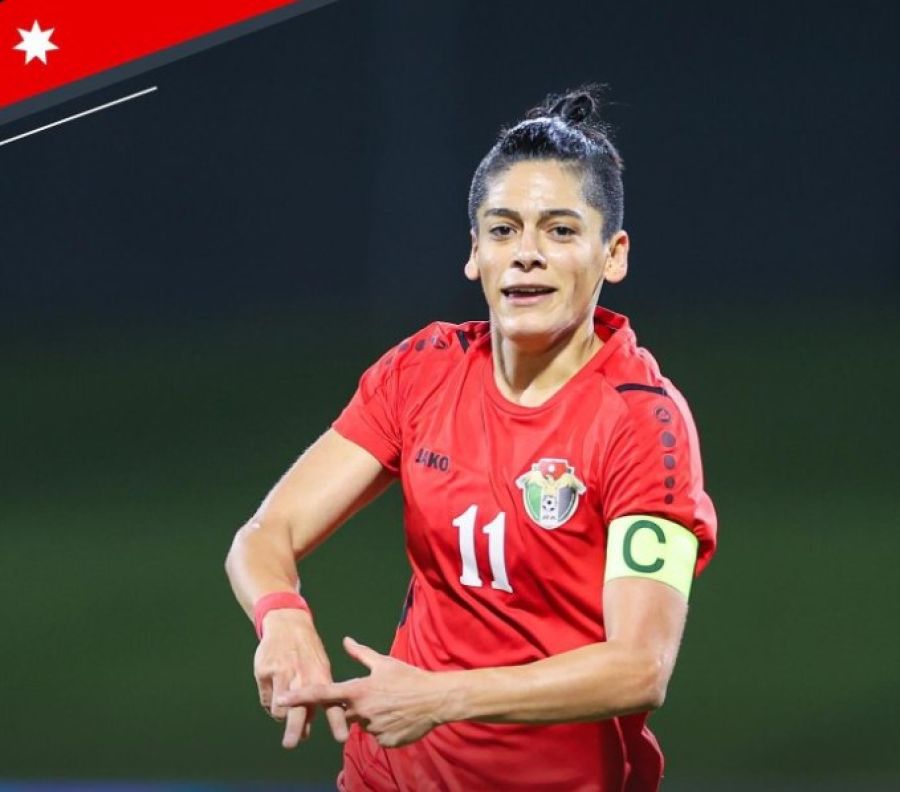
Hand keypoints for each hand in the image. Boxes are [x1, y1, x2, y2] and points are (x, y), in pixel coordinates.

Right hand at [253, 609, 348, 746]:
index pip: (331, 703)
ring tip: (283, 710)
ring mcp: (283, 674)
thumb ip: (318, 697)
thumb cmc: (308, 653)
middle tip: (290, 744)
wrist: (288, 624)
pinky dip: (271, 703)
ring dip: (281, 716)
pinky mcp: (265, 672)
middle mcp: (302, 677)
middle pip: (298, 710)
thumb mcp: (321, 668)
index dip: (337, 722)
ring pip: (279, 708)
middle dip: (295, 729)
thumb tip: (307, 731)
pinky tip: (275, 693)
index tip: (341, 738)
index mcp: (322, 676)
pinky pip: (267, 699)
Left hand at [276, 636, 448, 747]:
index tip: (282, 699)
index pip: (323, 694)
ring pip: (363, 724)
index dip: (301, 696)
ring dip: (372, 716)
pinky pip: (377, 735)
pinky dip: (384, 727)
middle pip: (345, 713)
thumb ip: (361, 654)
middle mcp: (361, 712)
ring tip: (393, 705)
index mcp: (359, 691)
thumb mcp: (384, 663)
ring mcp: (372, 729)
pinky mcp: (384, 742)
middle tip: (379, 696)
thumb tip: (346, 640)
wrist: (435, 700)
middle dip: (356, 706)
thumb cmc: (409, 678)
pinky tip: (398, 717)